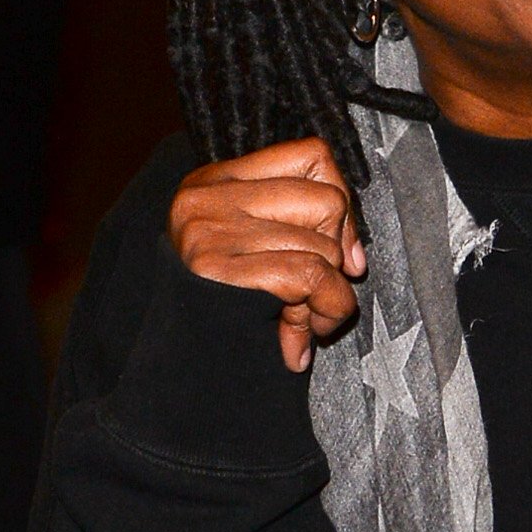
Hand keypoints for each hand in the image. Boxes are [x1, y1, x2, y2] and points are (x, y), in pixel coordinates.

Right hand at [168, 137, 366, 371]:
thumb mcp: (261, 258)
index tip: (341, 249)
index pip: (311, 155)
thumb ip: (302, 234)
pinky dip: (325, 311)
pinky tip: (301, 340)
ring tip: (304, 323)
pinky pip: (312, 278)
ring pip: (325, 247)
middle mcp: (206, 198)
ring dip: (330, 297)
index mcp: (215, 183)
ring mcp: (208, 231)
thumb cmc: (226, 317)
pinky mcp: (216, 269)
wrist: (176, 376)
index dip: (342, 201)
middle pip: (327, 200)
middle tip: (316, 296)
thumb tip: (355, 257)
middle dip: (337, 256)